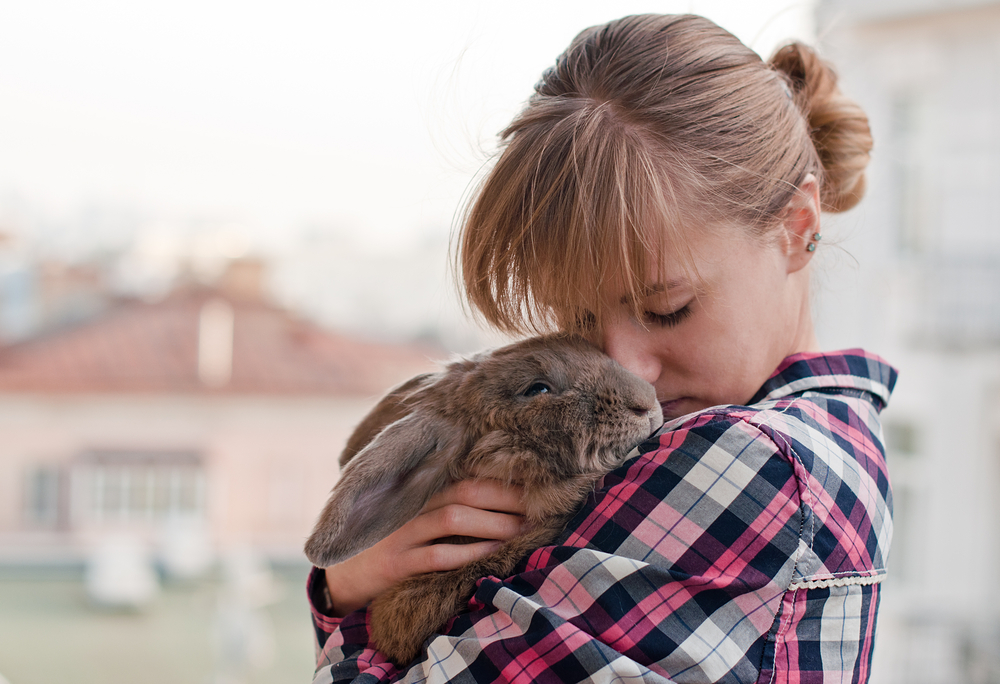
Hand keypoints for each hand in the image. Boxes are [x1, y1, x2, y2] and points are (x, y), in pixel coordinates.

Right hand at [322, 479, 525, 616]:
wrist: (344, 576)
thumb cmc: (394, 543)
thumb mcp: (416, 516)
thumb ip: (448, 504)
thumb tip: (503, 499)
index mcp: (419, 490)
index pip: (466, 475)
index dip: (501, 481)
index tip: (533, 488)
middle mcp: (410, 504)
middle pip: (464, 491)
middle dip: (504, 499)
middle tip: (536, 510)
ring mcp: (402, 532)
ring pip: (453, 518)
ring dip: (492, 524)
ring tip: (520, 531)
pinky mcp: (396, 563)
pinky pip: (438, 555)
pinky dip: (468, 553)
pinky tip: (491, 555)